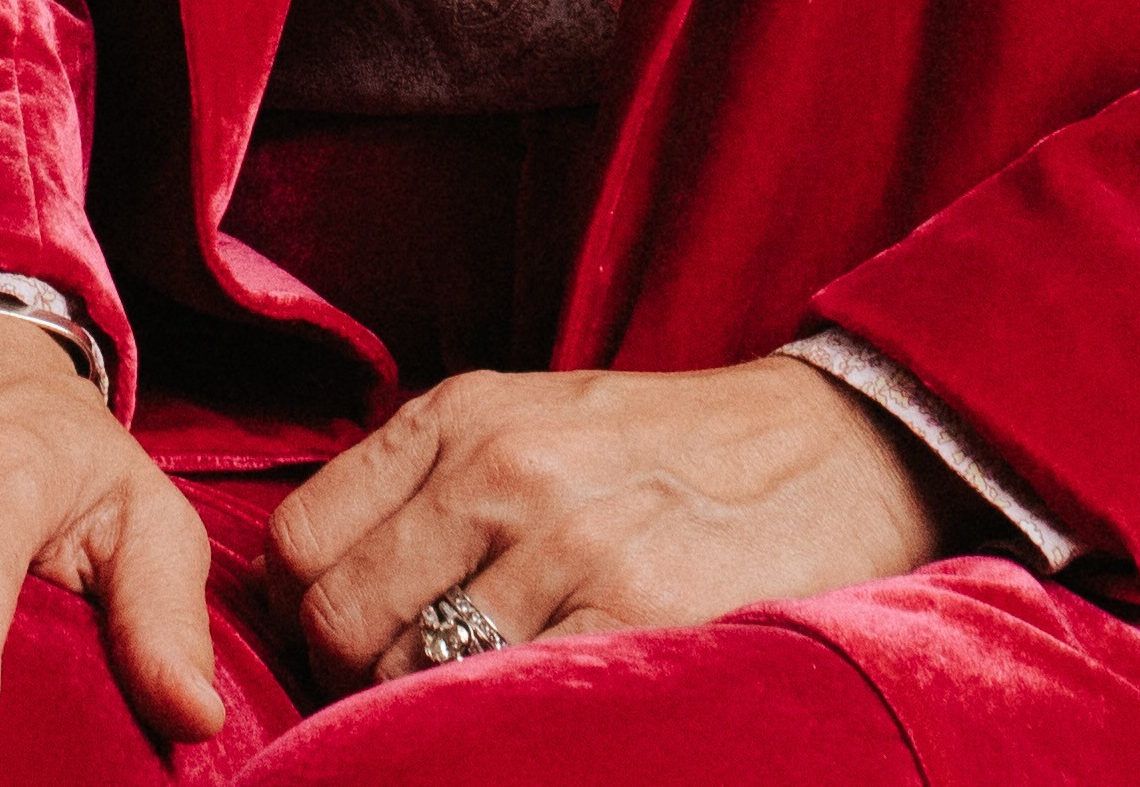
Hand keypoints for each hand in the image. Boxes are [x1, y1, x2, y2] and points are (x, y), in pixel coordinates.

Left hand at [277, 359, 947, 674]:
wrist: (839, 451)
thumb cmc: (670, 454)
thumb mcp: (533, 421)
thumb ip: (425, 487)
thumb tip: (312, 590)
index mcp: (459, 415)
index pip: (299, 544)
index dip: (304, 616)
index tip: (345, 646)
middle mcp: (501, 467)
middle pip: (340, 621)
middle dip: (357, 682)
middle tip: (413, 697)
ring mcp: (569, 540)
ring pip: (416, 677)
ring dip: (435, 712)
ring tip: (486, 703)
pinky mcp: (638, 611)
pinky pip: (512, 703)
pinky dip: (507, 724)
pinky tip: (547, 711)